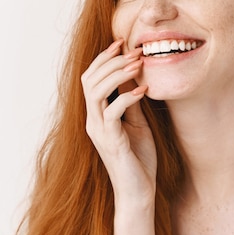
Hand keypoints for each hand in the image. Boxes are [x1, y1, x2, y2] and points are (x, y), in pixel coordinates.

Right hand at [81, 39, 156, 207]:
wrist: (138, 192)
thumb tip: (132, 76)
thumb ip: (130, 102)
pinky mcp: (110, 141)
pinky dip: (127, 97)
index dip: (103, 58)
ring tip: (137, 64)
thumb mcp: (136, 123)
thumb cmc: (138, 159)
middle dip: (111, 61)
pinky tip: (144, 90)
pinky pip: (112, 112)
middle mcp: (92, 121)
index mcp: (96, 115)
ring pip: (95, 92)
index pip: (90, 78)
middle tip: (134, 50)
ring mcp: (99, 131)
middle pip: (89, 80)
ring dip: (117, 74)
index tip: (122, 43)